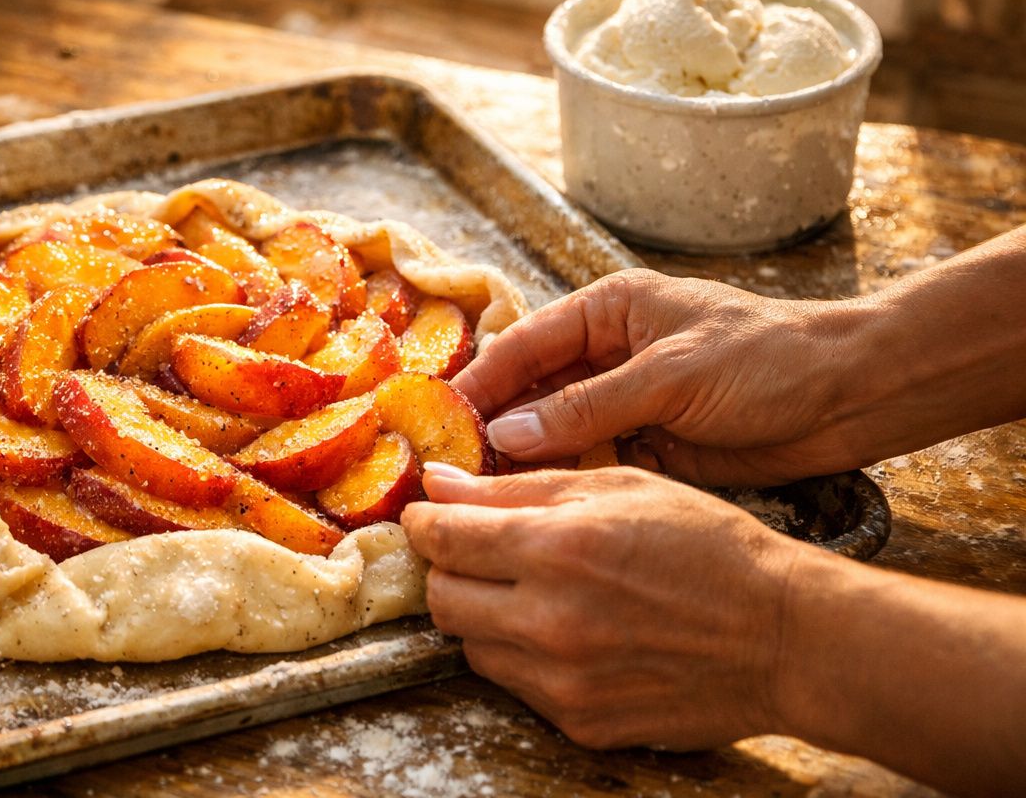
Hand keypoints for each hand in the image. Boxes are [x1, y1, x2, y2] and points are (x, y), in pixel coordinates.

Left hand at [401, 463, 805, 749]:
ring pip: (472, 646)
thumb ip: (518, 488)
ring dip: (485, 616)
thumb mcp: (616, 488)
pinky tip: (569, 631)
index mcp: (556, 550)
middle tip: (479, 552)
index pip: (440, 538)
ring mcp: (562, 682)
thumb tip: (441, 485)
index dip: (424, 521)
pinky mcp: (580, 723)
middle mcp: (549, 622)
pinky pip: (517, 685)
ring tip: (535, 592)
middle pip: (442, 599)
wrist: (784, 637)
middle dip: (449, 570)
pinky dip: (525, 657)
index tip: (429, 514)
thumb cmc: (708, 547)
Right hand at [454, 268, 873, 486]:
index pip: (527, 343)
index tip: (439, 417)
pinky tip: (533, 508)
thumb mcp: (672, 375)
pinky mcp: (649, 447)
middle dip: (495, 425)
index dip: (482, 379)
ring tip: (478, 495)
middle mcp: (610, 354)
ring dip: (524, 460)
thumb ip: (588, 406)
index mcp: (610, 310)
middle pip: (533, 390)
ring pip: (557, 432)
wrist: (852, 398)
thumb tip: (507, 434)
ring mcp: (628, 403)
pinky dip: (563, 484)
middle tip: (449, 468)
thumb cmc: (768, 360)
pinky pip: (590, 464)